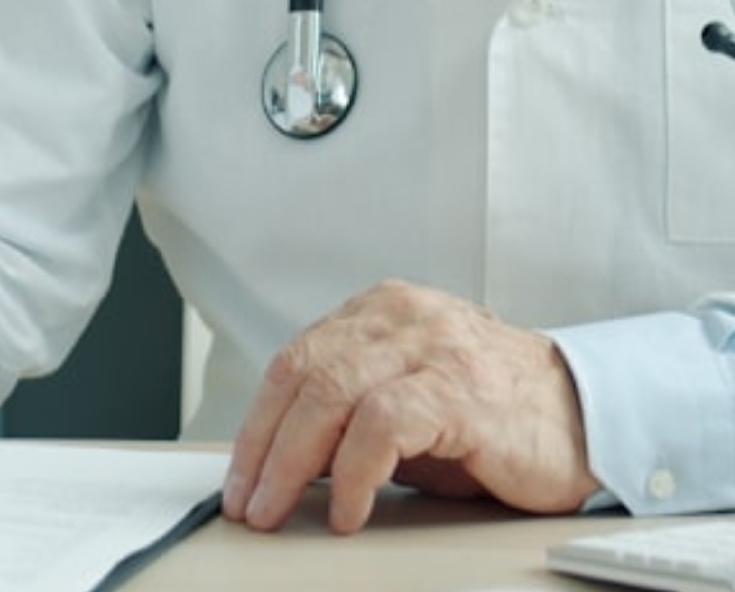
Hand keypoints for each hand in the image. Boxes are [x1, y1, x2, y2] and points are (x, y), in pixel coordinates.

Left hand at [222, 279, 597, 533]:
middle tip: (249, 504)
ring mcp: (431, 347)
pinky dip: (356, 471)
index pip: (295, 359)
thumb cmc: (493, 416)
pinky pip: (385, 423)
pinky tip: (350, 509)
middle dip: (263, 446)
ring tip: (279, 510)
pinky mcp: (461, 388)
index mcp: (381, 312)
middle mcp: (401, 317)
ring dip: (293, 461)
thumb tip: (284, 464)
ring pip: (332, 392)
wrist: (585, 417)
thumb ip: (350, 415)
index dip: (257, 423)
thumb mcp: (408, 403)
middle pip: (303, 372)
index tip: (239, 478)